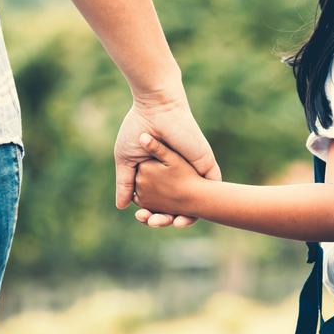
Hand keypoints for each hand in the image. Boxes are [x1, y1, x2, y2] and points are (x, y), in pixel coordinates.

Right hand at [114, 86, 220, 226]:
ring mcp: (193, 172)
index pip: (158, 202)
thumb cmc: (138, 130)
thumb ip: (125, 183)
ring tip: (171, 223)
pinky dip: (204, 208)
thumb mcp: (127, 160)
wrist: (157, 110)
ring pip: (194, 204)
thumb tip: (121, 207)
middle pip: (176, 206)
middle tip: (153, 222)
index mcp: (159, 174)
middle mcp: (178, 175)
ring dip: (184, 218)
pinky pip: (211, 192)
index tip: (142, 218)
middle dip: (165, 219)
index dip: (151, 213)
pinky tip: (190, 217)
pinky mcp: (206, 166)